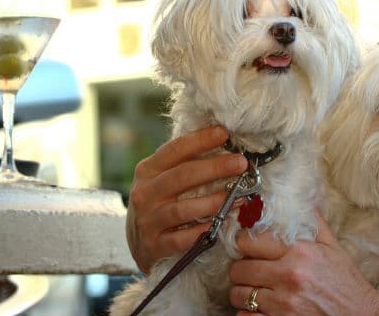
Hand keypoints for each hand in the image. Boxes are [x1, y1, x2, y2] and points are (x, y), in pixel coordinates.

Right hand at [126, 126, 247, 272]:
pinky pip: (182, 238)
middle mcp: (145, 193)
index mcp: (147, 170)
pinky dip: (203, 230)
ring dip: (215, 201)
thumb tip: (221, 141)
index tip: (225, 133)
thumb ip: (183, 163)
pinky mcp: (154, 246)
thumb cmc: (159, 203)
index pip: (175, 150)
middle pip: (182, 176)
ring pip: (184, 208)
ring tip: (240, 195)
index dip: (200, 140)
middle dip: (215, 167)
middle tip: (241, 163)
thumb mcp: (161, 179)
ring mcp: (148, 220)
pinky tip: (221, 224)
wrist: (138, 244)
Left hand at [228, 211, 378, 315]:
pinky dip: (248, 313)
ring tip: (254, 289)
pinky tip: (260, 308)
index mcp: (299, 253)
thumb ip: (312, 222)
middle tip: (249, 270)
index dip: (243, 243)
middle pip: (238, 269)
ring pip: (238, 295)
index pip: (248, 241)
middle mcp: (289, 277)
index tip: (245, 246)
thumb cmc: (347, 284)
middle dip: (241, 269)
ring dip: (243, 292)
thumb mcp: (333, 247)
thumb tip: (298, 199)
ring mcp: (283, 304)